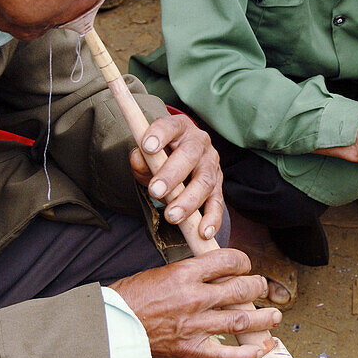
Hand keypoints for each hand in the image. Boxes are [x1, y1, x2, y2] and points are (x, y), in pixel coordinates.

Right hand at [110, 248, 280, 357]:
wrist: (109, 328)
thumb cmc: (128, 298)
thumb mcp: (160, 273)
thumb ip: (188, 273)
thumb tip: (212, 273)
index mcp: (185, 273)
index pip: (228, 260)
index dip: (242, 261)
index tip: (244, 265)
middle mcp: (195, 297)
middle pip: (241, 288)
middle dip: (257, 286)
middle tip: (261, 287)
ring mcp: (196, 325)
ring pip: (242, 319)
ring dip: (264, 318)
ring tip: (275, 315)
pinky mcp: (192, 349)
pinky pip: (227, 355)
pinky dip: (248, 354)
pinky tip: (263, 349)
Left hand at [129, 112, 223, 241]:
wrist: (179, 161)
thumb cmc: (160, 156)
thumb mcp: (147, 154)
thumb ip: (140, 157)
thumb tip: (139, 159)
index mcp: (179, 128)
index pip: (169, 126)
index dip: (159, 134)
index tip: (147, 147)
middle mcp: (199, 143)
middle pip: (190, 156)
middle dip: (172, 174)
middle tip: (156, 191)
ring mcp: (211, 165)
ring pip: (205, 182)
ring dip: (189, 201)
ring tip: (172, 216)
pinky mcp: (218, 187)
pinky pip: (217, 203)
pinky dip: (212, 218)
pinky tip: (203, 231)